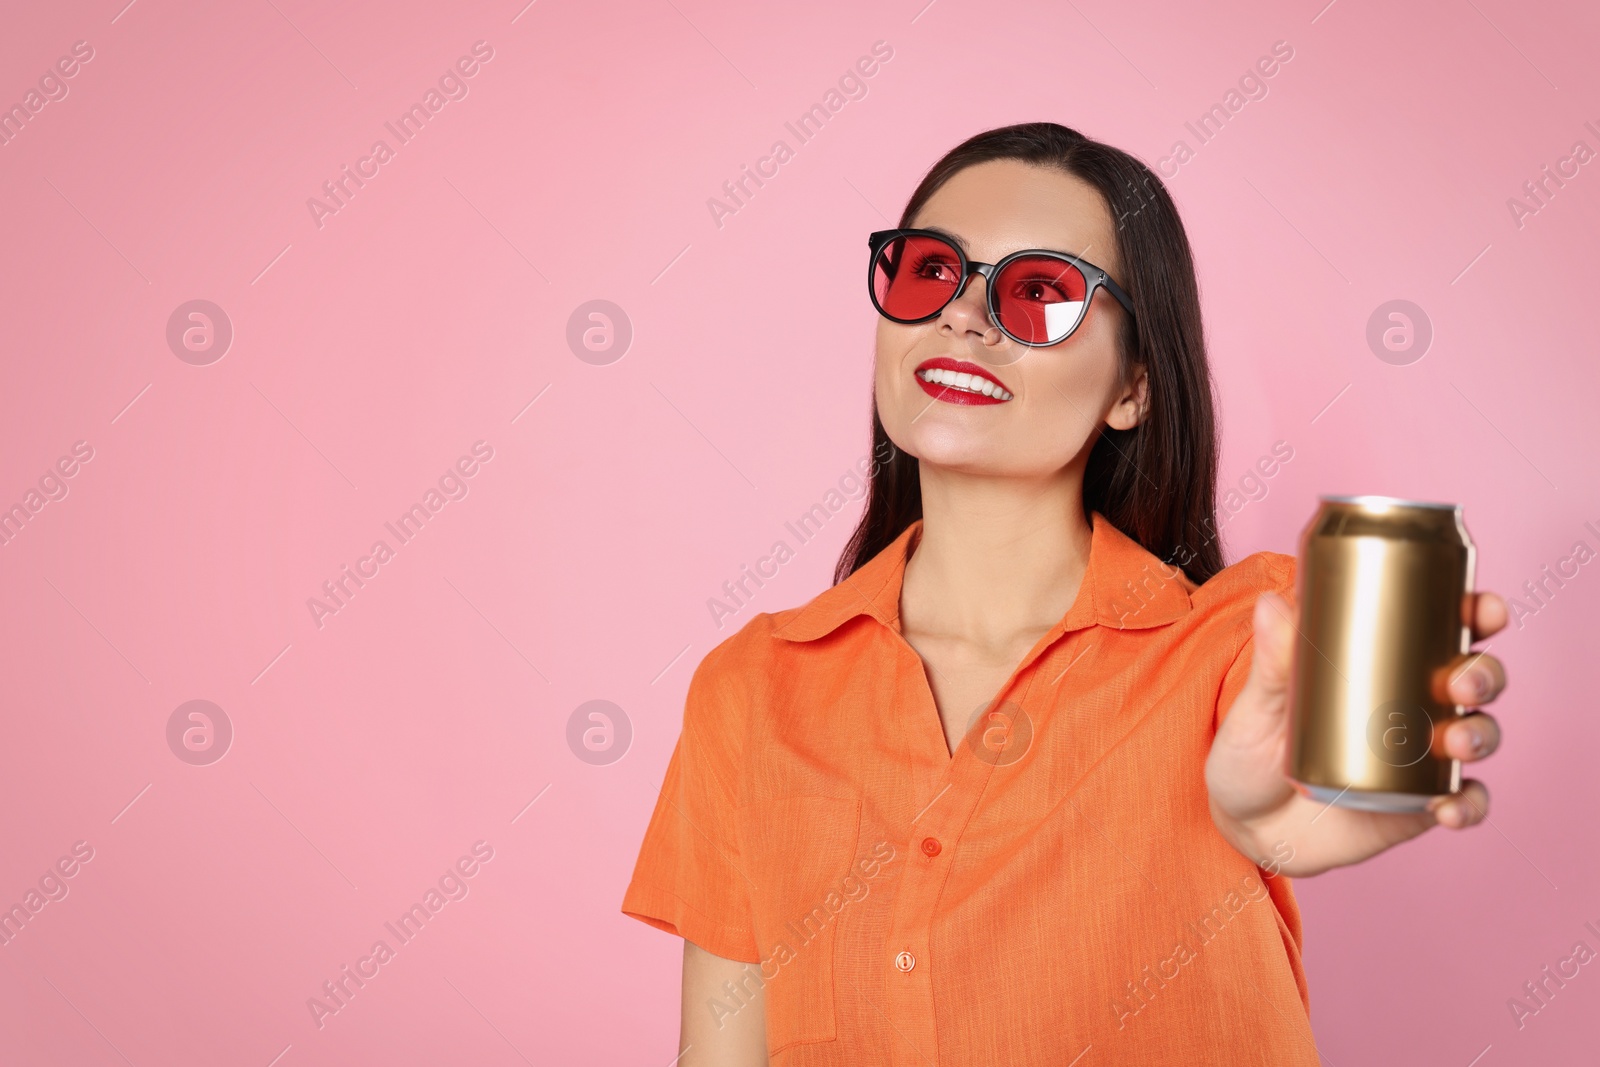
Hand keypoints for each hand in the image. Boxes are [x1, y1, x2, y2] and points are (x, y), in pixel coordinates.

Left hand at [1204, 590, 1507, 877]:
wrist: (1245, 823)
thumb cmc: (1252, 750)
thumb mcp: (1259, 705)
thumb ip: (1270, 662)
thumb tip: (1270, 603)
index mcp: (1384, 663)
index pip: (1442, 628)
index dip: (1474, 614)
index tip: (1482, 609)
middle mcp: (1415, 705)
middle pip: (1473, 679)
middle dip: (1483, 674)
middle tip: (1462, 682)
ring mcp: (1422, 756)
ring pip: (1478, 735)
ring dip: (1481, 734)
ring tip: (1457, 741)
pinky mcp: (1420, 805)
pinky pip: (1463, 802)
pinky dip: (1467, 804)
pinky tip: (1451, 807)